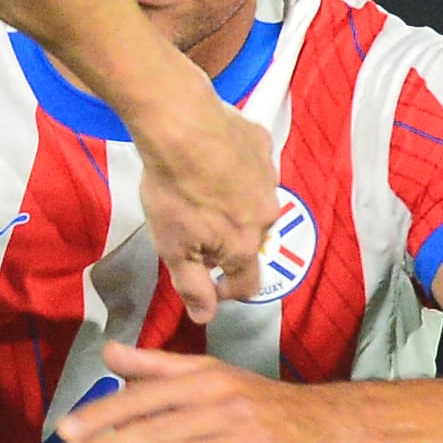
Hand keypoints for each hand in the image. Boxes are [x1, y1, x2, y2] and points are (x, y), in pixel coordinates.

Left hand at [53, 342, 358, 442]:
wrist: (338, 426)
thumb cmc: (266, 403)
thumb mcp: (214, 374)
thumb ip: (157, 367)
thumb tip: (107, 352)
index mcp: (207, 380)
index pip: (147, 396)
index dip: (105, 412)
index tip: (66, 428)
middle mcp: (226, 406)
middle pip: (162, 425)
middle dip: (114, 442)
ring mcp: (249, 442)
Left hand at [127, 93, 277, 323]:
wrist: (180, 123)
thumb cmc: (173, 190)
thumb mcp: (173, 248)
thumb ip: (193, 286)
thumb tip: (205, 318)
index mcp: (245, 245)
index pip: (248, 284)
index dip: (226, 291)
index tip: (207, 283)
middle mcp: (268, 215)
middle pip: (250, 242)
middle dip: (227, 243)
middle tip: (194, 228)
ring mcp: (269, 177)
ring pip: (254, 204)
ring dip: (234, 206)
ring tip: (202, 191)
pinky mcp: (263, 145)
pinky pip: (253, 168)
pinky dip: (237, 172)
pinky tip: (212, 162)